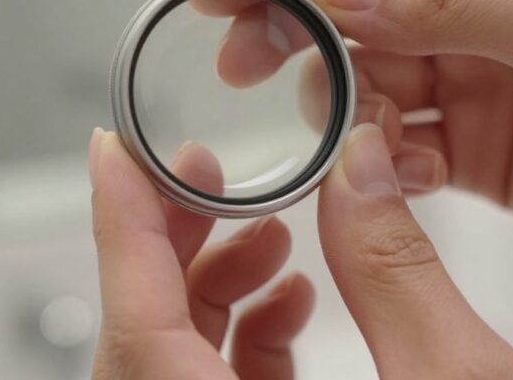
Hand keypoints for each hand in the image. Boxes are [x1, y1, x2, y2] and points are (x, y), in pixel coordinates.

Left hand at [89, 125, 512, 378]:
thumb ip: (399, 274)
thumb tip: (361, 166)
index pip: (138, 330)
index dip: (122, 228)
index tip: (113, 152)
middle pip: (142, 339)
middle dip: (172, 243)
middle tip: (205, 174)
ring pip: (172, 361)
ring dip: (213, 286)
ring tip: (273, 234)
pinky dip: (244, 335)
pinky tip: (297, 297)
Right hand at [207, 0, 512, 259]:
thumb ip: (437, 2)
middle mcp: (468, 7)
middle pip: (347, 12)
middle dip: (294, 35)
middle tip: (242, 66)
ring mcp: (467, 79)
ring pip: (364, 86)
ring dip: (343, 112)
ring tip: (349, 133)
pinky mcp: (473, 148)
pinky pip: (397, 151)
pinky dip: (383, 164)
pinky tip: (401, 171)